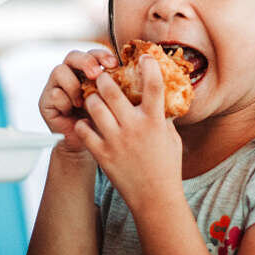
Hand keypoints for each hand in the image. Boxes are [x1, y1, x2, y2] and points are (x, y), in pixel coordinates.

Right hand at [39, 49, 117, 153]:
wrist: (85, 145)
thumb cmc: (101, 121)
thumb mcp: (112, 102)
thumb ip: (117, 86)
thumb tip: (138, 73)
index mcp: (87, 72)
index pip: (92, 54)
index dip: (101, 55)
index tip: (114, 64)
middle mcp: (70, 75)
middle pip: (73, 56)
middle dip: (86, 62)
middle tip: (96, 74)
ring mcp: (56, 86)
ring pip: (59, 71)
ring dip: (73, 85)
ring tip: (82, 101)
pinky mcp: (46, 101)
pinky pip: (54, 94)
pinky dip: (65, 102)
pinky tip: (72, 112)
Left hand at [75, 55, 183, 210]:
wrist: (155, 198)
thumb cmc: (166, 166)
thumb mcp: (171, 138)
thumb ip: (165, 117)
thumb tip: (165, 99)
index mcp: (155, 121)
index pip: (153, 85)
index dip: (149, 66)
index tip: (144, 56)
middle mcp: (134, 127)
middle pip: (111, 91)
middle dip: (104, 79)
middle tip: (102, 77)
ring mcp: (116, 141)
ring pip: (93, 107)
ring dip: (91, 99)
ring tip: (92, 99)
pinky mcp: (102, 154)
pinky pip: (83, 130)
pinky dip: (83, 124)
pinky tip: (87, 123)